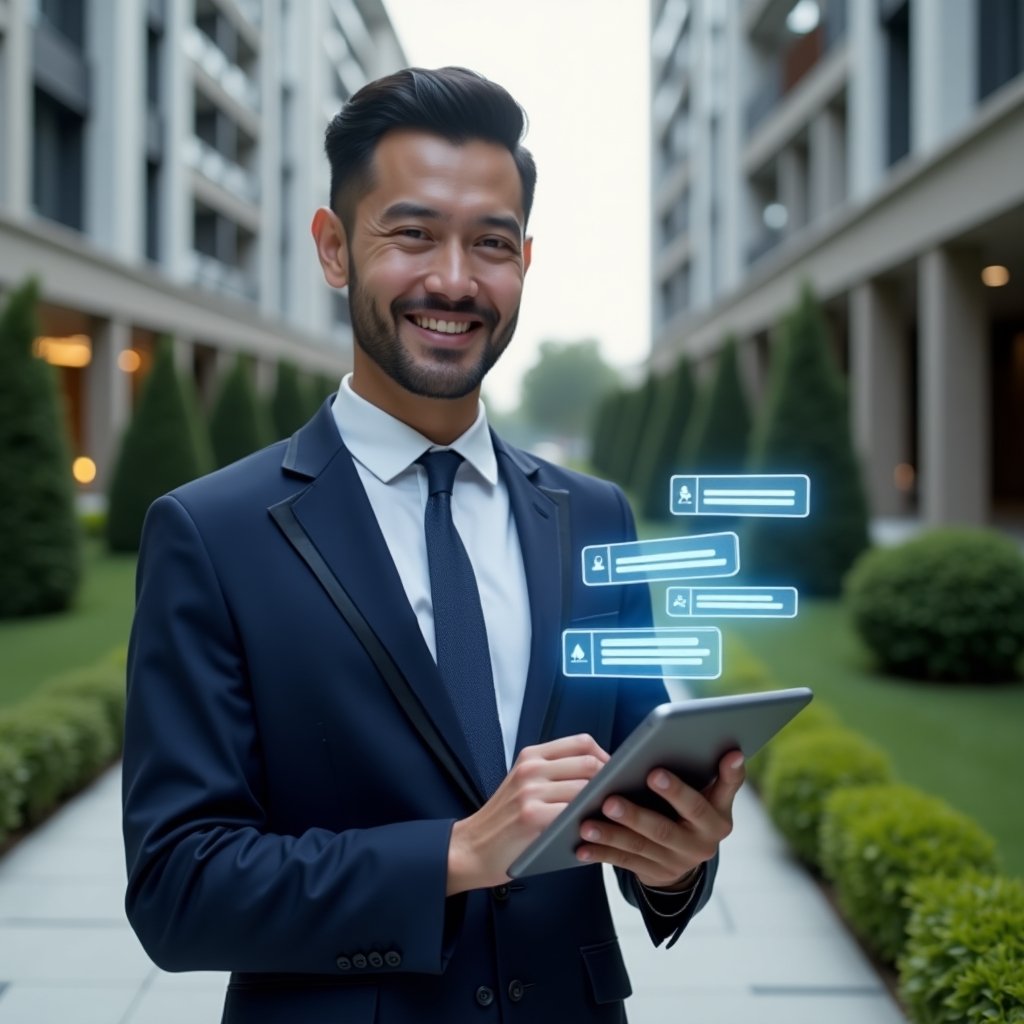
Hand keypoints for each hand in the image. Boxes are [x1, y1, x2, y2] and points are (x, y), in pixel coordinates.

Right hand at [446, 734, 608, 894]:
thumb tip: (601, 775)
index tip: (615, 775)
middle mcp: (531, 768)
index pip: (582, 742)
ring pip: (586, 788)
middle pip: (589, 762)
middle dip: (610, 781)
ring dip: (603, 803)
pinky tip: (593, 831)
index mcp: (531, 756)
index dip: (606, 757)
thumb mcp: (524, 785)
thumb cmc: (503, 821)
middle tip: (618, 799)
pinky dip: (589, 822)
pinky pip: (574, 813)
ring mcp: (531, 791)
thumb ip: (555, 775)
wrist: (471, 848)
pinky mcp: (532, 816)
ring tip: (609, 816)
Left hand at [574, 750, 744, 888]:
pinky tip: (581, 846)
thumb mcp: (714, 796)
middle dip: (635, 815)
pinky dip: (602, 854)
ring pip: (640, 847)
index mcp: (717, 820)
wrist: (690, 857)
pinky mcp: (655, 874)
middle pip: (664, 829)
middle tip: (610, 799)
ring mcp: (677, 863)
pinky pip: (625, 863)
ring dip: (611, 835)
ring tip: (586, 823)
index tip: (656, 772)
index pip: (702, 803)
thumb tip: (733, 751)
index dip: (681, 789)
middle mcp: (701, 845)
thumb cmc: (697, 809)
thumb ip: (720, 776)